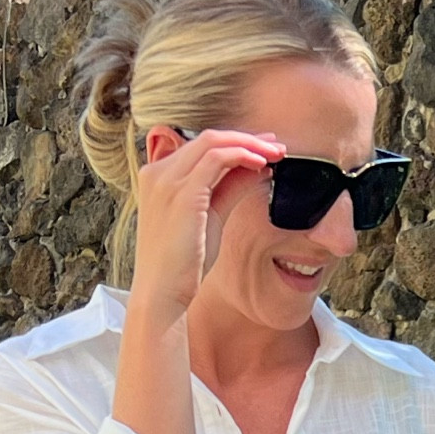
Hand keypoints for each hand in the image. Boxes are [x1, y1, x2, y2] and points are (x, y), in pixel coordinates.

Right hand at [129, 125, 283, 322]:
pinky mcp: (183, 193)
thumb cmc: (182, 266)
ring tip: (275, 152)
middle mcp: (158, 172)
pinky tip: (262, 164)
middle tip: (276, 145)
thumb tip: (259, 169)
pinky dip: (243, 155)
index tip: (262, 148)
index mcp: (158, 177)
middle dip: (246, 138)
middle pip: (208, 138)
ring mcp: (167, 180)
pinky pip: (217, 158)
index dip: (234, 143)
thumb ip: (230, 190)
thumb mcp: (211, 219)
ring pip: (214, 142)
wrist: (162, 296)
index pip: (200, 147)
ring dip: (249, 144)